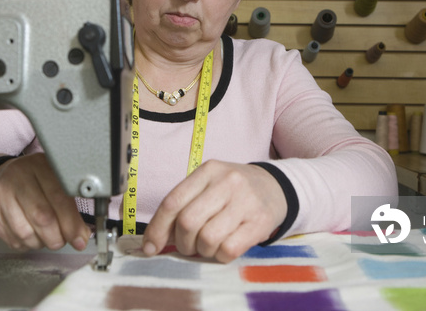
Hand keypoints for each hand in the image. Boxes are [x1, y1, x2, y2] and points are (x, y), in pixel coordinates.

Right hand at [0, 152, 89, 250]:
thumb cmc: (33, 180)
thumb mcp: (54, 180)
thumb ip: (70, 204)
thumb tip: (82, 235)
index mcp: (39, 165)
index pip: (59, 198)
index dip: (71, 223)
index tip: (80, 239)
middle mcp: (17, 176)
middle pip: (42, 217)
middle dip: (57, 237)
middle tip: (63, 240)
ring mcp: (0, 194)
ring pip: (26, 233)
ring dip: (41, 242)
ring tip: (46, 236)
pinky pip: (12, 239)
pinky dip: (26, 244)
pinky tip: (31, 234)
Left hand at [142, 160, 286, 262]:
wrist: (275, 187)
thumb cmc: (232, 191)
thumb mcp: (208, 186)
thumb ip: (183, 206)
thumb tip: (155, 240)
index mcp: (208, 171)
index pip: (173, 202)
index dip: (157, 229)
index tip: (149, 248)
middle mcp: (226, 182)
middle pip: (187, 222)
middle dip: (182, 242)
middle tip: (188, 246)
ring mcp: (245, 201)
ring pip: (207, 239)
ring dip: (202, 250)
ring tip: (209, 244)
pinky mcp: (260, 222)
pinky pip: (228, 249)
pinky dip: (220, 255)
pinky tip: (224, 246)